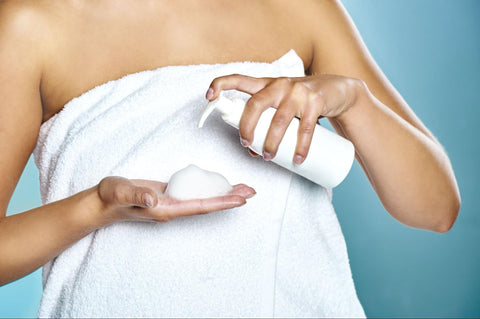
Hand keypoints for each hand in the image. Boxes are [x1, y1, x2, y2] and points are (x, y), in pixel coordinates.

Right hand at [96, 176, 254, 222]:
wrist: (101, 202)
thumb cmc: (110, 197)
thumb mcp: (120, 192)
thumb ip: (137, 194)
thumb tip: (154, 199)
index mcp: (165, 209)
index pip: (200, 206)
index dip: (221, 203)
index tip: (240, 200)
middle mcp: (173, 208)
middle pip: (208, 205)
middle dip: (230, 199)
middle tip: (252, 192)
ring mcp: (172, 202)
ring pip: (204, 198)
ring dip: (223, 194)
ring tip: (243, 188)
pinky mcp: (169, 194)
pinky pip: (194, 192)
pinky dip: (209, 188)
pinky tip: (218, 184)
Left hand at [206, 74, 364, 163]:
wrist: (337, 90)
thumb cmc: (301, 100)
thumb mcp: (281, 103)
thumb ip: (267, 120)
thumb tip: (252, 149)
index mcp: (266, 84)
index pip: (239, 79)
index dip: (221, 84)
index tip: (208, 96)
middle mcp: (280, 85)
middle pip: (255, 104)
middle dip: (246, 127)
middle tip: (246, 144)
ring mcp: (298, 92)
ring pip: (279, 121)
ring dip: (271, 143)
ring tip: (268, 156)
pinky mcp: (316, 102)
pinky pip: (306, 129)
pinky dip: (301, 148)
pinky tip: (298, 159)